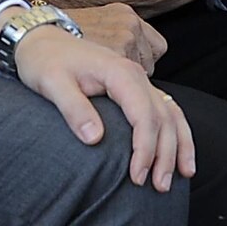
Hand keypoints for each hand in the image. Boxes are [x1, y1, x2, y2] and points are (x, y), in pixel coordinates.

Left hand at [8, 15, 195, 192]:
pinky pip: (166, 109)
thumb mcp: (52, 84)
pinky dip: (177, 130)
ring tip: (183, 173)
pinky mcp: (136, 88)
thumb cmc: (46, 62)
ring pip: (172, 113)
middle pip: (164, 117)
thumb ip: (75, 109)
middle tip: (159, 185)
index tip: (136, 176)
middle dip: (166, 153)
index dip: (145, 148)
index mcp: (121, 74)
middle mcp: (137, 76)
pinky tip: (181, 149)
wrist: (43, 40)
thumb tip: (96, 138)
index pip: (144, 115)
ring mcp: (140, 81)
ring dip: (180, 144)